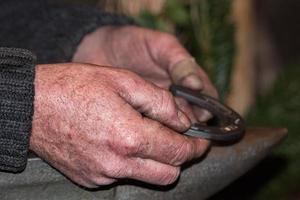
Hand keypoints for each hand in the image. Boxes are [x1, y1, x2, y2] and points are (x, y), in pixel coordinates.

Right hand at [30, 63, 209, 187]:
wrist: (33, 106)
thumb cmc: (75, 87)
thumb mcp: (123, 80)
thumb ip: (160, 102)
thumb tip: (184, 120)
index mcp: (129, 137)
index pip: (178, 152)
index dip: (195, 147)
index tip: (200, 141)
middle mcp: (117, 163)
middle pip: (168, 174)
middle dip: (180, 158)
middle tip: (178, 140)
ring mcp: (102, 175)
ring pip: (147, 178)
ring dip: (156, 162)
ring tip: (147, 138)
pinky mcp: (90, 179)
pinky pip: (122, 176)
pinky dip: (130, 163)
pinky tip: (119, 142)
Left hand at [73, 26, 217, 122]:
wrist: (101, 50)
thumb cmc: (134, 43)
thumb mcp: (161, 46)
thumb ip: (179, 62)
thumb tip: (197, 85)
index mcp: (187, 79)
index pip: (207, 98)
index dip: (208, 108)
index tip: (200, 114)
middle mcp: (177, 96)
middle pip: (194, 117)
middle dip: (193, 126)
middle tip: (184, 130)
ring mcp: (159, 108)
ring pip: (175, 126)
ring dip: (174, 132)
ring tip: (167, 134)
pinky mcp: (141, 117)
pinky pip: (153, 129)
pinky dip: (154, 134)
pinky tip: (149, 134)